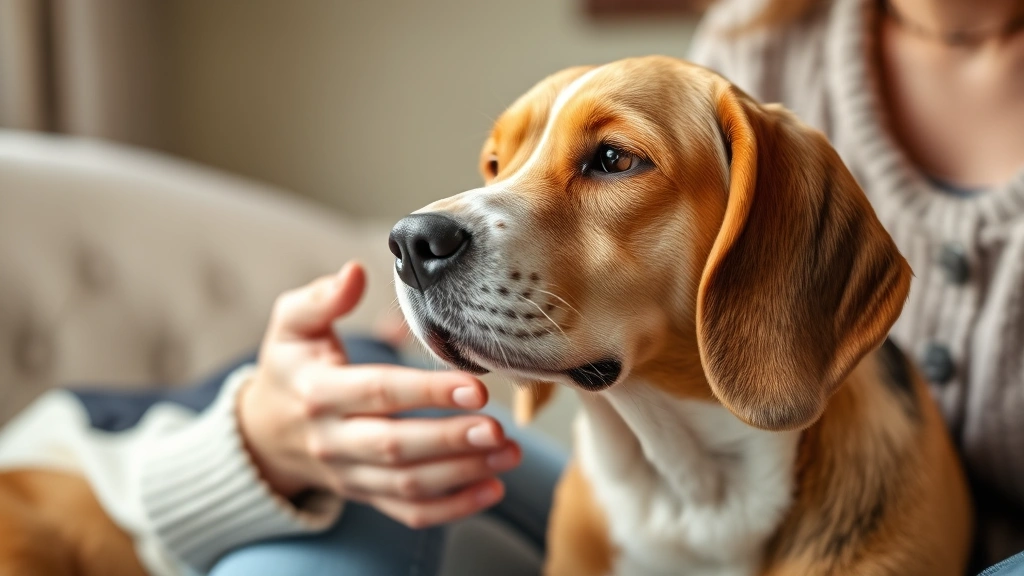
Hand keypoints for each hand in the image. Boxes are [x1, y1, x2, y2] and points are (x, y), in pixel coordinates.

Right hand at [238, 262, 520, 527]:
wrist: (264, 432)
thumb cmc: (291, 367)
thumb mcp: (291, 326)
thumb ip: (322, 298)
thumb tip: (354, 272)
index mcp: (318, 391)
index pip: (378, 392)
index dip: (427, 393)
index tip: (475, 387)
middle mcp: (332, 440)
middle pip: (395, 447)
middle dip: (450, 440)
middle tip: (498, 429)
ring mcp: (349, 474)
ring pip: (408, 484)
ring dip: (463, 473)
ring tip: (509, 453)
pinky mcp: (366, 495)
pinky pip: (409, 513)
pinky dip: (453, 507)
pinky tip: (492, 488)